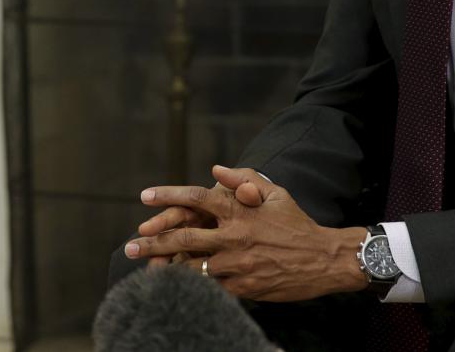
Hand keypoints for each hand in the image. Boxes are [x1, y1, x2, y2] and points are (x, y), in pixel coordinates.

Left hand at [125, 165, 366, 301]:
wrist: (324, 260)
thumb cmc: (297, 223)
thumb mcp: (275, 193)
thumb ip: (243, 178)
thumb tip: (215, 168)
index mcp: (238, 210)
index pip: (195, 198)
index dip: (167, 196)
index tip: (145, 197)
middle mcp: (233, 236)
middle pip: (183, 237)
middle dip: (152, 242)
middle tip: (131, 246)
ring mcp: (237, 264)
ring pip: (192, 267)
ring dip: (167, 268)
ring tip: (146, 269)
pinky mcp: (244, 287)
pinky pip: (211, 287)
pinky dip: (192, 285)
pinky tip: (176, 286)